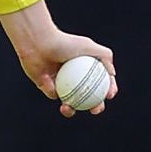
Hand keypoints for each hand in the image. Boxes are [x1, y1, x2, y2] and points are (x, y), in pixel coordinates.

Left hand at [0, 0, 118, 118]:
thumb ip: (105, 56)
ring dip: (70, 110)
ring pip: (69, 101)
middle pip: (88, 97)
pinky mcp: (46, 85)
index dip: (108, 91)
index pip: (101, 82)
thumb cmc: (64, 41)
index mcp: (86, 67)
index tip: (109, 95)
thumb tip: (113, 74)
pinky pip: (52, 93)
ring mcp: (60, 82)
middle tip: (95, 109)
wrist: (38, 41)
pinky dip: (51, 89)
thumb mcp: (88, 46)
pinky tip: (50, 82)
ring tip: (69, 108)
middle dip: (94, 107)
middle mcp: (74, 76)